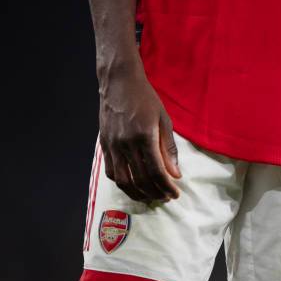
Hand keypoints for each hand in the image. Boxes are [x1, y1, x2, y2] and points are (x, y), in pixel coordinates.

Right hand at [98, 67, 181, 202]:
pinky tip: (133, 186)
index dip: (166, 187)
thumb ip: (169, 149)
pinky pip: (111, 172)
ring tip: (151, 198)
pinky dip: (123, 184)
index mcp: (144, 137)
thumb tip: (175, 174)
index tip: (175, 194)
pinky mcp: (104, 145)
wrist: (119, 82)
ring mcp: (112, 145)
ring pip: (123, 181)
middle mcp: (126, 144)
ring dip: (138, 194)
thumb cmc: (145, 99)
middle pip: (141, 179)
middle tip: (166, 197)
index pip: (156, 172)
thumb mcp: (164, 120)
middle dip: (155, 193)